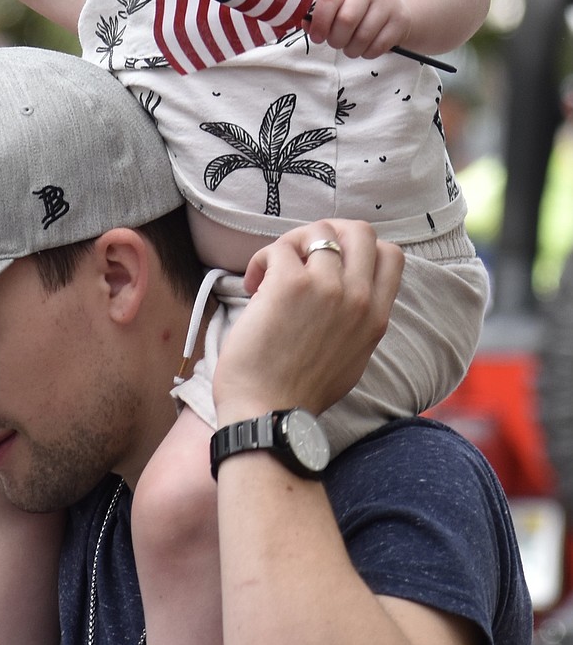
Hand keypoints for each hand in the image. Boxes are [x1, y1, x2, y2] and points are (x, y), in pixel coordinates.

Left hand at [212, 220, 403, 423]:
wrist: (268, 414)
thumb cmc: (300, 391)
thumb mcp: (352, 356)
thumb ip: (357, 318)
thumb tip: (344, 284)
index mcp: (376, 317)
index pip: (391, 255)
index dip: (359, 248)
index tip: (331, 262)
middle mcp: (359, 298)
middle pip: (360, 230)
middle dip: (328, 234)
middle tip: (301, 258)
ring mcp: (327, 287)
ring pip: (317, 231)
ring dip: (289, 246)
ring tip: (271, 274)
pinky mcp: (290, 284)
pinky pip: (278, 248)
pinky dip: (261, 261)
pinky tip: (253, 286)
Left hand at [306, 0, 411, 58]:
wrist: (388, 2)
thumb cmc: (352, 5)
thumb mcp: (334, 2)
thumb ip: (317, 15)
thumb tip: (307, 26)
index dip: (320, 23)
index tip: (317, 37)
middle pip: (346, 20)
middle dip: (336, 39)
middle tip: (335, 42)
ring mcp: (387, 2)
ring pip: (363, 37)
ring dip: (351, 49)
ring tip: (349, 46)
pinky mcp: (400, 20)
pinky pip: (378, 46)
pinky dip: (367, 53)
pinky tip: (365, 47)